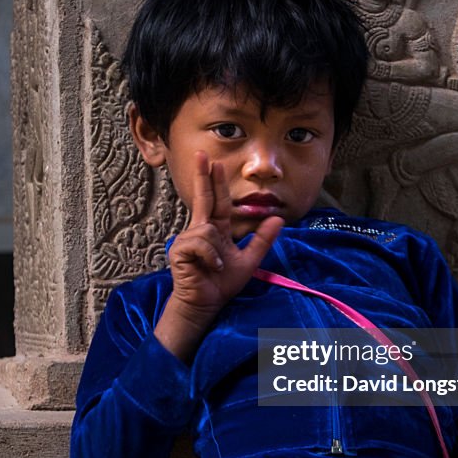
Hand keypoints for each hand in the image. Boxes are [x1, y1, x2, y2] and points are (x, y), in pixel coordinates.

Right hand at [154, 153, 282, 361]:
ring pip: (208, 229)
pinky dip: (212, 258)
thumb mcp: (249, 260)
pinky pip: (202, 244)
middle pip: (203, 197)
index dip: (215, 181)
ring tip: (217, 266)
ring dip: (217, 251)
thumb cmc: (221, 284)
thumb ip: (262, 239)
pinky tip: (210, 267)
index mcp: (215, 230)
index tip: (214, 162)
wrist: (205, 304)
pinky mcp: (180, 250)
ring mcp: (188, 239)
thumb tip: (278, 218)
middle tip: (201, 153)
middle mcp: (200, 229)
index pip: (217, 201)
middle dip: (202, 175)